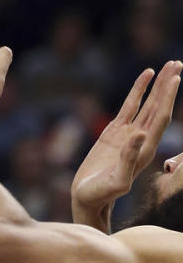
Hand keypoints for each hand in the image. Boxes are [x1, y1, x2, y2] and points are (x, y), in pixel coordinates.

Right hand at [72, 61, 181, 225]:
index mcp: (145, 149)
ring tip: (167, 66)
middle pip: (159, 107)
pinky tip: (145, 77)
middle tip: (177, 64)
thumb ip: (130, 159)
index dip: (168, 98)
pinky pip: (130, 106)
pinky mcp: (116, 132)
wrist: (88, 198)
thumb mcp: (116, 181)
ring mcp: (130, 134)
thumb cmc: (101, 194)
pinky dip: (138, 90)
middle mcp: (142, 139)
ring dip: (158, 86)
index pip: (161, 118)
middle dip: (168, 86)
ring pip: (147, 104)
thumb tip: (140, 134)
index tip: (175, 78)